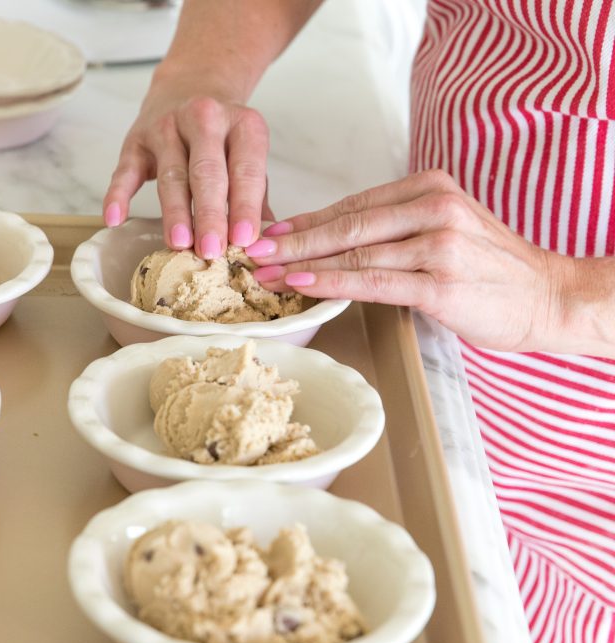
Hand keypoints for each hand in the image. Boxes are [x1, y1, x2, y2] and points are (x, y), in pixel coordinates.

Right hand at [103, 84, 273, 259]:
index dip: (245, 206)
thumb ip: (256, 197)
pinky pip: (125, 170)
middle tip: (211, 249)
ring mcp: (167, 128)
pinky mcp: (136, 139)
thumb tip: (266, 243)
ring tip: (179, 243)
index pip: (246, 169)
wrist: (188, 86)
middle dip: (210, 214)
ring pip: (171, 174)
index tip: (245, 239)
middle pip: (207, 172)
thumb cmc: (222, 136)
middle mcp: (205, 119)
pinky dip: (118, 195)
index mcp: (242, 124)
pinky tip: (114, 218)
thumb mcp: (247, 155)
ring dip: (175, 212)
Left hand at [245, 169, 573, 351]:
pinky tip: (302, 285)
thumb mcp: (444, 229)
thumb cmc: (489, 268)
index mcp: (429, 187)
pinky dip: (332, 283)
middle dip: (293, 242)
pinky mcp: (442, 283)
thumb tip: (329, 238)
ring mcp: (439, 244)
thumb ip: (393, 228)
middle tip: (254, 253)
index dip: (305, 222)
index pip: (353, 205)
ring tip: (266, 275)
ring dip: (303, 266)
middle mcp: (433, 207)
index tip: (269, 235)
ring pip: (354, 253)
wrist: (548, 296)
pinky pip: (374, 281)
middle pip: (346, 225)